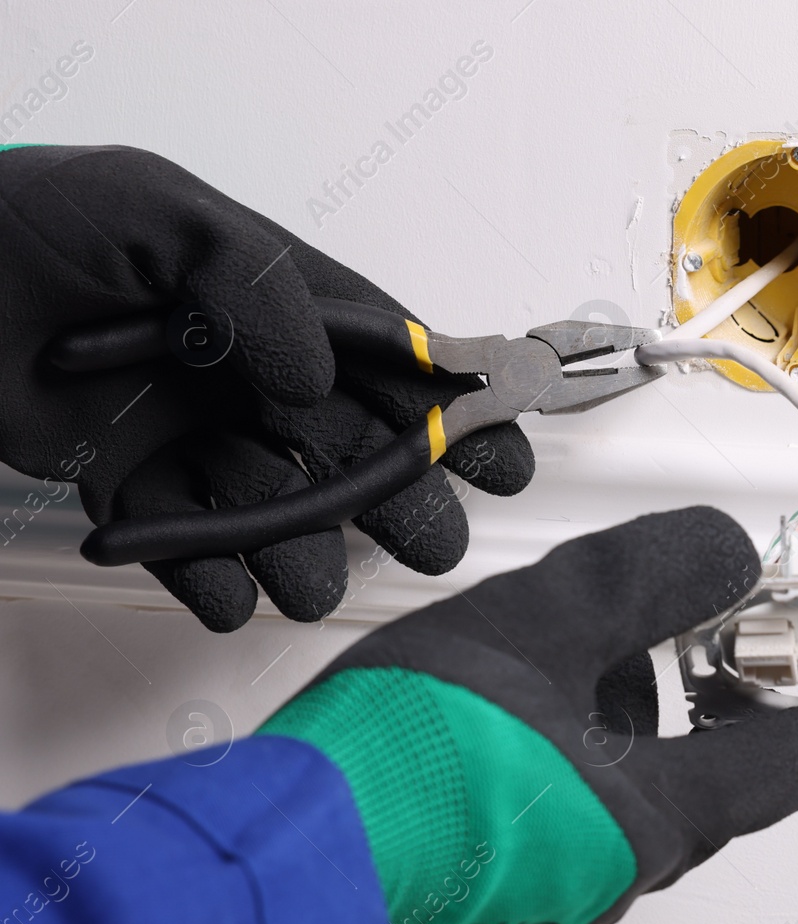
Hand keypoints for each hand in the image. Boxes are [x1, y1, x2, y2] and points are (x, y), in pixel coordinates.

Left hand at [0, 144, 532, 630]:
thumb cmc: (37, 227)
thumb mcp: (160, 213)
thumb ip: (255, 282)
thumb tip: (317, 378)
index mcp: (284, 316)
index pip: (401, 370)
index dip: (459, 416)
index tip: (500, 456)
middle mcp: (256, 389)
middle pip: (365, 464)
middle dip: (408, 509)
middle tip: (427, 538)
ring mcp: (202, 447)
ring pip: (292, 530)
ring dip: (307, 561)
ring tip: (298, 572)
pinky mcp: (138, 499)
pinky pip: (199, 566)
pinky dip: (211, 586)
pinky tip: (210, 579)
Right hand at [258, 507, 797, 923]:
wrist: (291, 835)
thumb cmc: (412, 748)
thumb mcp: (548, 622)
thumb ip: (648, 580)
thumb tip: (725, 552)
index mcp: (656, 814)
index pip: (787, 771)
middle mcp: (616, 861)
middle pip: (706, 774)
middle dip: (709, 696)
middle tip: (706, 633)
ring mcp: (553, 877)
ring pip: (630, 781)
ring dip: (629, 712)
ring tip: (586, 644)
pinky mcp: (495, 874)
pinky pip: (567, 798)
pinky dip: (571, 741)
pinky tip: (517, 693)